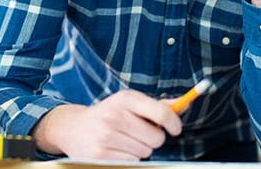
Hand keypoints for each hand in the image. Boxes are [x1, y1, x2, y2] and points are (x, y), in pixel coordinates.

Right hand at [32, 90, 181, 159]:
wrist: (73, 128)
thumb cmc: (110, 115)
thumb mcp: (130, 104)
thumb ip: (159, 105)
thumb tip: (186, 103)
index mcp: (125, 98)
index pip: (161, 112)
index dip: (174, 123)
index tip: (175, 129)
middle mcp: (114, 115)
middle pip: (156, 138)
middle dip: (153, 139)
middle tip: (139, 134)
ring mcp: (106, 136)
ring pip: (145, 152)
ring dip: (140, 150)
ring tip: (124, 141)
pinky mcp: (100, 155)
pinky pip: (132, 162)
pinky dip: (128, 159)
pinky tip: (115, 150)